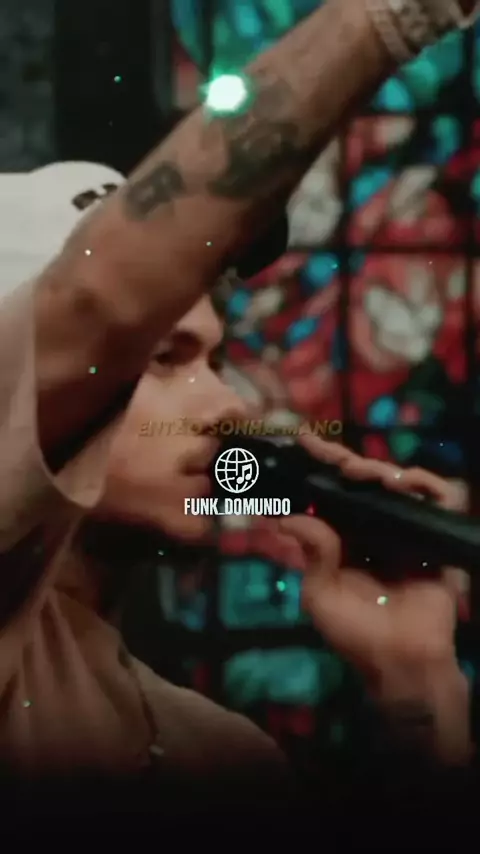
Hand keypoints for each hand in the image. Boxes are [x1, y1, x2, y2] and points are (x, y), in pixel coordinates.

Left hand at [279, 435, 466, 678]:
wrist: (401, 660)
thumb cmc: (356, 633)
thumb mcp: (321, 595)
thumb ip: (311, 553)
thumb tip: (288, 518)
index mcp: (344, 538)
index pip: (330, 492)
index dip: (319, 466)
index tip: (302, 441)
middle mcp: (374, 528)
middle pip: (363, 479)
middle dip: (345, 461)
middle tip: (332, 456)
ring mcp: (406, 529)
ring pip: (396, 480)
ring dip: (379, 469)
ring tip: (362, 473)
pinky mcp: (436, 535)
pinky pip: (437, 498)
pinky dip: (423, 483)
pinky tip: (402, 483)